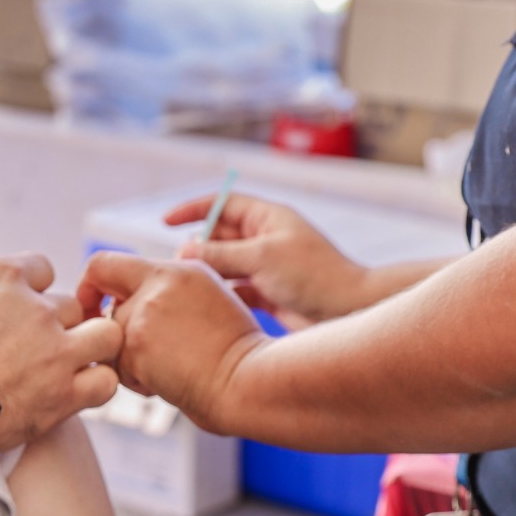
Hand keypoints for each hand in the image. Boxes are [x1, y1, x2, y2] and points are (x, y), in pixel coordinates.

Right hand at [0, 211, 120, 461]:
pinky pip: (105, 382)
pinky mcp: (65, 393)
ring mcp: (57, 350)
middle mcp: (39, 308)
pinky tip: (76, 391)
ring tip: (68, 362)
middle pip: (69, 303)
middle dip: (57, 320)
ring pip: (103, 336)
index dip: (31, 286)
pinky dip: (96, 385)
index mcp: (4, 274)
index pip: (40, 267)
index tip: (13, 307)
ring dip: (91, 347)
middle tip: (33, 343)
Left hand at [76, 253, 268, 433]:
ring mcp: (143, 315)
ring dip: (130, 361)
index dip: (91, 286)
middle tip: (136, 353)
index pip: (106, 264)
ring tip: (168, 369)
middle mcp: (156, 285)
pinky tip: (168, 382)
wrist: (248, 381)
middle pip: (107, 308)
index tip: (96, 306)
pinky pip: (118, 368)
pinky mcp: (136, 347)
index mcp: (177, 270)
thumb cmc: (236, 352)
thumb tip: (133, 301)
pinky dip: (137, 381)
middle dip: (116, 333)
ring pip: (111, 341)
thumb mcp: (210, 300)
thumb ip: (170, 291)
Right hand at [163, 192, 367, 327]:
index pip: (223, 204)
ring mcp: (267, 268)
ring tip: (189, 285)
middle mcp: (266, 240)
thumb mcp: (262, 257)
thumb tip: (185, 251)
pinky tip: (209, 304)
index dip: (194, 209)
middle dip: (198, 246)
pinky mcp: (269, 295)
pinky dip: (222, 295)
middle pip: (220, 235)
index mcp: (268, 218)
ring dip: (208, 273)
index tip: (166, 221)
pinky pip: (236, 291)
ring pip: (226, 265)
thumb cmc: (313, 276)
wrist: (350, 311)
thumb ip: (221, 253)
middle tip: (180, 264)